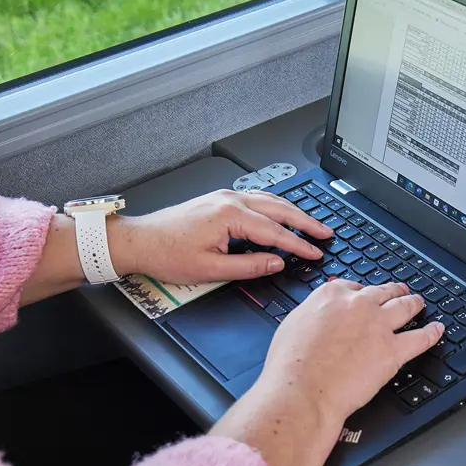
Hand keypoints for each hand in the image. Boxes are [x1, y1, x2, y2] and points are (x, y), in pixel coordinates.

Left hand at [112, 189, 332, 282]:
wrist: (139, 241)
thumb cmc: (167, 254)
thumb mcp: (211, 269)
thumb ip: (249, 266)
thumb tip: (276, 262)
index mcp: (229, 216)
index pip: (275, 231)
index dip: (299, 244)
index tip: (316, 252)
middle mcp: (230, 200)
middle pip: (279, 209)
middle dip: (306, 222)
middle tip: (325, 232)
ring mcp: (225, 196)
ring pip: (270, 200)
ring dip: (293, 211)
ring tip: (311, 223)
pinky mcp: (219, 199)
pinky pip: (257, 198)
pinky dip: (276, 206)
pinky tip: (283, 212)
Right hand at [264, 280, 444, 419]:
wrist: (302, 390)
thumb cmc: (291, 366)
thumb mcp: (292, 326)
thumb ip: (311, 315)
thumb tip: (317, 316)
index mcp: (331, 296)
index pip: (354, 287)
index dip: (362, 293)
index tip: (365, 296)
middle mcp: (358, 305)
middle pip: (383, 292)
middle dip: (393, 291)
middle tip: (399, 291)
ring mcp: (379, 326)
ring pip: (406, 307)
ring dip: (415, 303)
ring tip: (420, 303)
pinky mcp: (393, 350)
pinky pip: (421, 338)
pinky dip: (432, 333)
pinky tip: (438, 330)